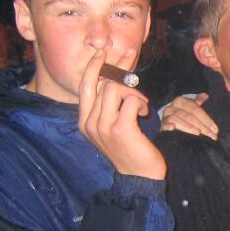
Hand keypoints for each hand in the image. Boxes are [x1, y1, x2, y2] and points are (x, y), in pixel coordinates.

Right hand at [79, 49, 165, 179]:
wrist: (139, 178)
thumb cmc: (130, 150)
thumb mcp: (112, 126)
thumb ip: (109, 106)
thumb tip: (116, 79)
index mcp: (84, 121)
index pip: (85, 85)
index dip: (95, 66)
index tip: (104, 52)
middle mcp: (89, 122)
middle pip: (101, 82)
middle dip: (118, 65)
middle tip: (130, 53)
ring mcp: (103, 126)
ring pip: (116, 89)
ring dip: (135, 92)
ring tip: (143, 106)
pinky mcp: (120, 129)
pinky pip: (132, 101)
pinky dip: (142, 103)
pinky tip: (145, 114)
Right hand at [160, 93, 218, 139]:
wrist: (169, 122)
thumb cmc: (185, 115)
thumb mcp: (192, 107)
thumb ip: (199, 102)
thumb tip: (205, 96)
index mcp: (181, 101)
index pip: (196, 109)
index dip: (206, 119)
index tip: (215, 129)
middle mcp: (172, 107)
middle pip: (188, 115)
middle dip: (201, 125)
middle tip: (211, 135)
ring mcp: (165, 116)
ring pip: (177, 119)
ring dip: (188, 127)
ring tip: (198, 133)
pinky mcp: (162, 125)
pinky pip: (164, 125)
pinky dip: (169, 126)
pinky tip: (173, 128)